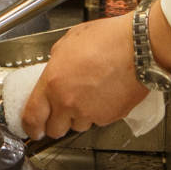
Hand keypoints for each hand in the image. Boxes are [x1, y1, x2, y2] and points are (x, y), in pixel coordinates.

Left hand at [22, 14, 148, 138]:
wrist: (139, 47)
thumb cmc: (109, 40)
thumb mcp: (68, 43)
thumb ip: (55, 63)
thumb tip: (53, 71)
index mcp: (53, 82)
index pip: (32, 117)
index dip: (31, 127)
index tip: (33, 129)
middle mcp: (68, 102)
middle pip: (54, 130)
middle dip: (56, 123)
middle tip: (62, 112)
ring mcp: (89, 113)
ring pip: (77, 126)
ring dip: (79, 116)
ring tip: (90, 95)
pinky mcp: (109, 117)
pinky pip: (98, 121)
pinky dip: (99, 113)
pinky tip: (104, 94)